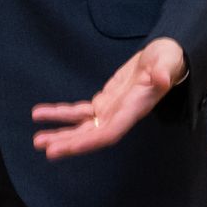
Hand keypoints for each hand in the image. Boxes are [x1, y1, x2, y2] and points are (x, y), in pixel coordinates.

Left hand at [30, 37, 186, 159]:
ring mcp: (111, 110)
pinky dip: (61, 114)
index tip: (67, 147)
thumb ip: (163, 71)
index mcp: (134, 109)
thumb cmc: (168, 60)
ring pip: (83, 127)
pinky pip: (80, 112)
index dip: (88, 141)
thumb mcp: (167, 61)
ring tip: (37, 140)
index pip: (109, 132)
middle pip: (92, 135)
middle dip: (68, 142)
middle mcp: (120, 115)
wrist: (166, 58)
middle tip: (44, 148)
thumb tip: (162, 78)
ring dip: (61, 133)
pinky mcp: (105, 102)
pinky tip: (41, 114)